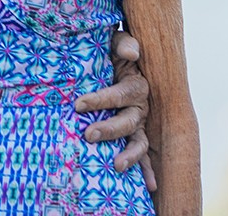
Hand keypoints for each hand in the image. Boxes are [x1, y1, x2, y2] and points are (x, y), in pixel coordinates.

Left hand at [75, 29, 154, 190]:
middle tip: (87, 134)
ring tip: (117, 166)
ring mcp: (139, 122)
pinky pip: (143, 153)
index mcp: (136, 85)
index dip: (100, 100)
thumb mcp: (115, 42)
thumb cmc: (111, 51)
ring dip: (130, 155)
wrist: (113, 59)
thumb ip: (123, 43)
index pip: (120, 95)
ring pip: (138, 141)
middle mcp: (140, 107)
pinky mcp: (135, 133)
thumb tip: (130, 53)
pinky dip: (147, 170)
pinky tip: (149, 186)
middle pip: (129, 122)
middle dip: (109, 129)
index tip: (78, 104)